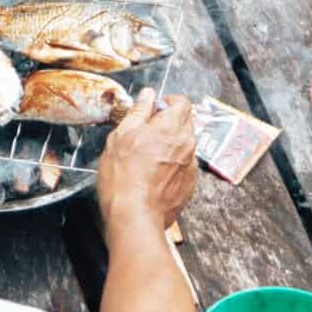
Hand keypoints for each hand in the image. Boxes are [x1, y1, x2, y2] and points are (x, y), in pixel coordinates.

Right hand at [96, 90, 196, 229]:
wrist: (135, 216)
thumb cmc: (123, 177)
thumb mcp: (121, 137)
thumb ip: (138, 112)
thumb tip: (147, 95)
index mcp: (170, 128)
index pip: (182, 102)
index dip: (169, 102)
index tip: (156, 109)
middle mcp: (186, 144)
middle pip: (186, 122)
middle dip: (170, 123)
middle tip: (148, 133)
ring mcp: (191, 166)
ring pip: (186, 145)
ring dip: (172, 145)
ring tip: (148, 158)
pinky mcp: (190, 185)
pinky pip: (185, 166)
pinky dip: (173, 166)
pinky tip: (154, 175)